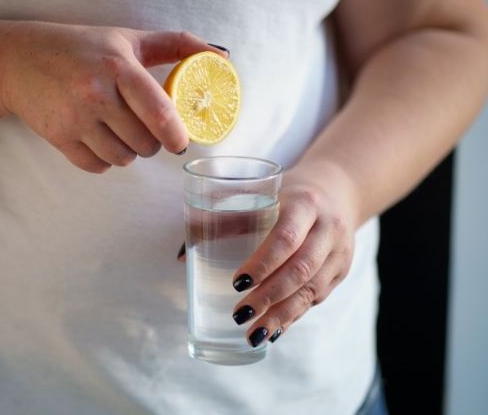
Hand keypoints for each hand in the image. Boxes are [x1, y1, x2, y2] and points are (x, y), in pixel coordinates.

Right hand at [1, 22, 226, 172]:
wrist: (20, 60)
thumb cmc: (81, 48)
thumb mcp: (127, 39)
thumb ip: (174, 45)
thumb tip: (220, 57)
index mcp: (118, 66)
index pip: (158, 112)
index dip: (176, 135)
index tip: (181, 142)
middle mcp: (96, 93)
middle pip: (144, 142)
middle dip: (152, 143)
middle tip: (146, 131)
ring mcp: (76, 118)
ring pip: (122, 158)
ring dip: (129, 152)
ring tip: (120, 133)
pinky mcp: (59, 137)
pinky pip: (97, 166)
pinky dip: (105, 160)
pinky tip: (100, 140)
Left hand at [177, 161, 359, 345]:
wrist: (338, 190)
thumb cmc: (287, 194)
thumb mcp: (261, 194)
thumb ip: (223, 219)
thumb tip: (182, 255)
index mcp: (305, 204)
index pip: (286, 237)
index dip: (263, 262)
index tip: (237, 282)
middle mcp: (328, 228)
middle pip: (301, 269)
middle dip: (269, 296)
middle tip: (239, 315)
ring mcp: (339, 252)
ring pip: (312, 289)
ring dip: (281, 315)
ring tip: (254, 334)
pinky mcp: (342, 270)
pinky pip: (318, 298)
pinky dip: (294, 316)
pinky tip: (273, 330)